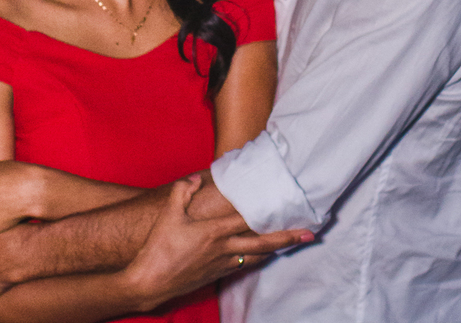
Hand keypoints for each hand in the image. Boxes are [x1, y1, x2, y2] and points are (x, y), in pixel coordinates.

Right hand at [123, 176, 311, 309]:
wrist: (150, 282)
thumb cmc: (158, 247)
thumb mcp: (168, 214)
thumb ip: (183, 191)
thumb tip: (195, 179)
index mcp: (215, 232)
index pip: (250, 220)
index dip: (272, 215)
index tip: (291, 210)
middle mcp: (224, 249)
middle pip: (264, 243)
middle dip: (289, 238)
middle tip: (310, 234)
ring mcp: (222, 264)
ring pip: (256, 256)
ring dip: (276, 249)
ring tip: (291, 243)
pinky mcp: (216, 275)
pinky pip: (243, 265)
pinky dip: (257, 258)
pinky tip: (261, 255)